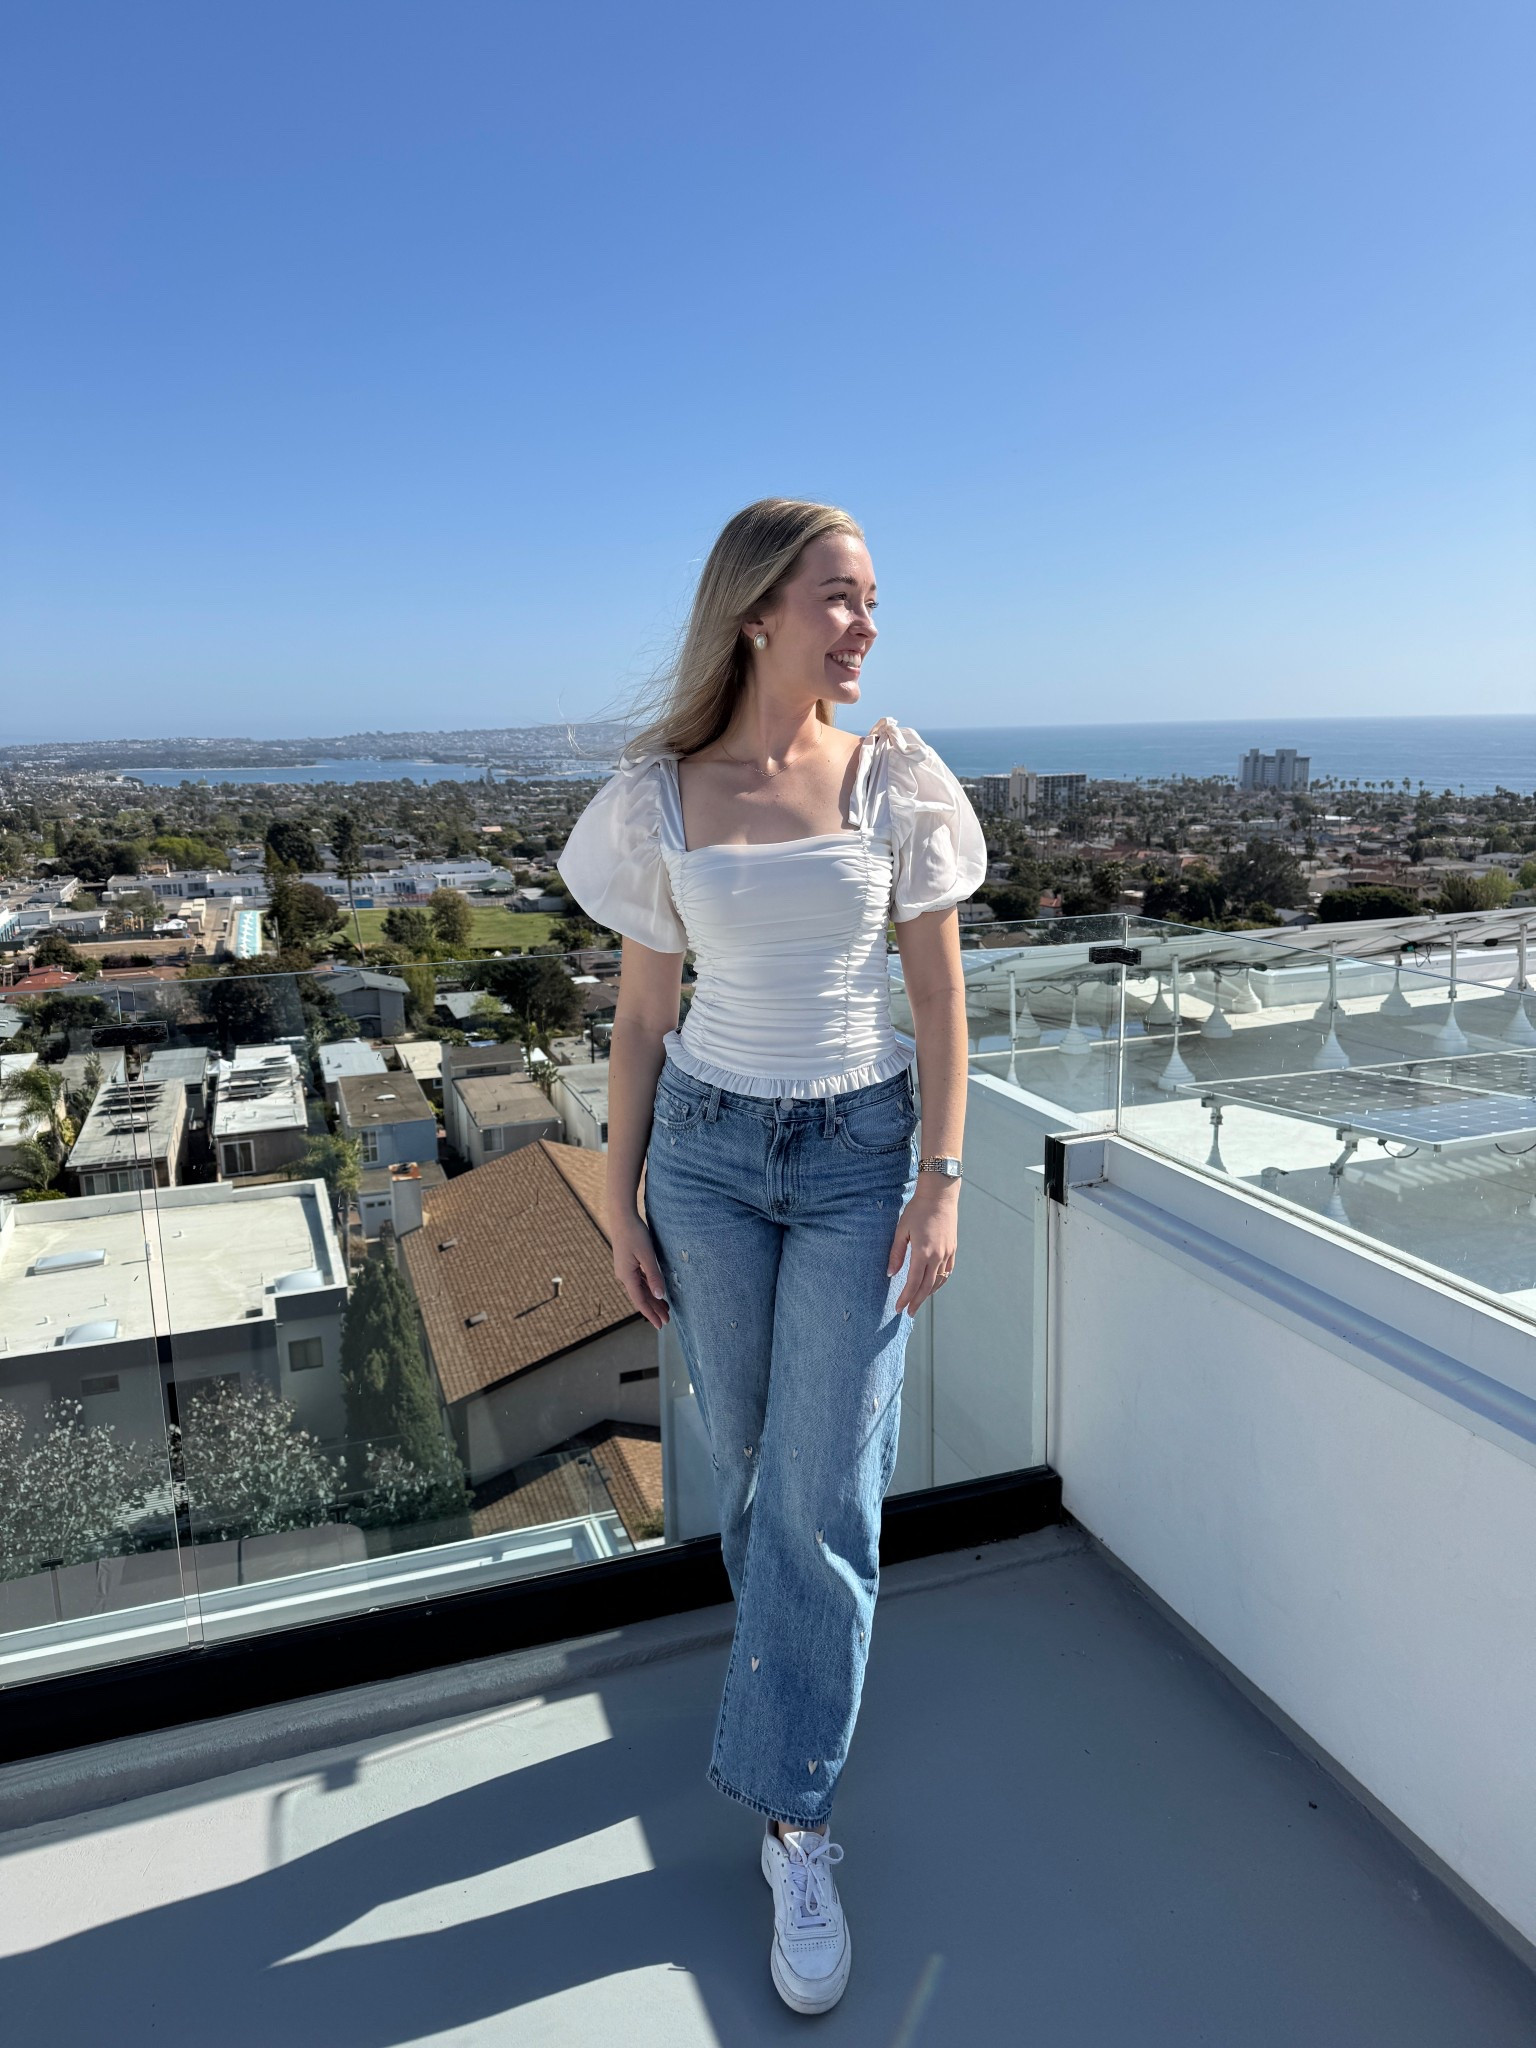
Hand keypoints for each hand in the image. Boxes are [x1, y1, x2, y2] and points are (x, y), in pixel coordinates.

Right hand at [612, 1209, 669, 1329]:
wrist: (622, 1217)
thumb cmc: (635, 1234)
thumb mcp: (647, 1255)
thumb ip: (654, 1276)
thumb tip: (659, 1296)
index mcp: (627, 1276)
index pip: (640, 1301)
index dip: (651, 1314)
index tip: (660, 1325)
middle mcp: (624, 1276)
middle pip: (641, 1297)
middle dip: (654, 1309)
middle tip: (667, 1320)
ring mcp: (625, 1270)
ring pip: (641, 1289)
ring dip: (653, 1299)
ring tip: (665, 1309)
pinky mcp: (628, 1264)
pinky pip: (639, 1281)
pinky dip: (649, 1288)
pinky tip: (656, 1291)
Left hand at [887, 1178, 958, 1315]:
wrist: (940, 1195)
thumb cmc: (917, 1210)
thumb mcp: (901, 1230)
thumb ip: (896, 1253)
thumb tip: (890, 1273)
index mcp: (923, 1252)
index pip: (913, 1282)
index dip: (905, 1297)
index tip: (898, 1308)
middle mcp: (938, 1256)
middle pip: (927, 1286)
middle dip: (917, 1301)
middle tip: (909, 1312)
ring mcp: (947, 1253)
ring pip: (939, 1281)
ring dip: (929, 1294)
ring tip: (919, 1301)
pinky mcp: (952, 1248)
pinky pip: (947, 1271)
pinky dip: (940, 1282)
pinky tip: (934, 1285)